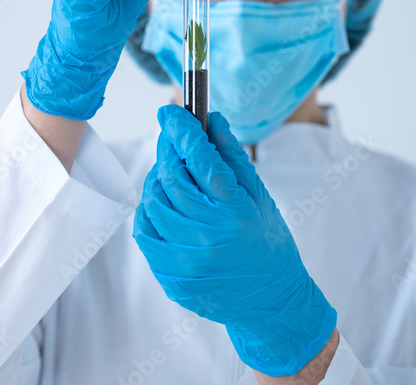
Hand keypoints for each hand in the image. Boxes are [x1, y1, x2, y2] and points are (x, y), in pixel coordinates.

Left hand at [133, 105, 336, 376]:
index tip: (170, 112)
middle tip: (170, 137)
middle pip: (171, 178)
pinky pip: (144, 232)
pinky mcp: (170, 277)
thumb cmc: (268, 244)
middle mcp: (208, 237)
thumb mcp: (260, 198)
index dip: (181, 130)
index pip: (200, 159)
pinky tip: (162, 203)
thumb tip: (211, 118)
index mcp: (235, 213)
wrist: (270, 303)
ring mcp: (186, 261)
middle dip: (168, 150)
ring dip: (157, 179)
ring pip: (153, 202)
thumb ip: (232, 157)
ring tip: (170, 172)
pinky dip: (149, 211)